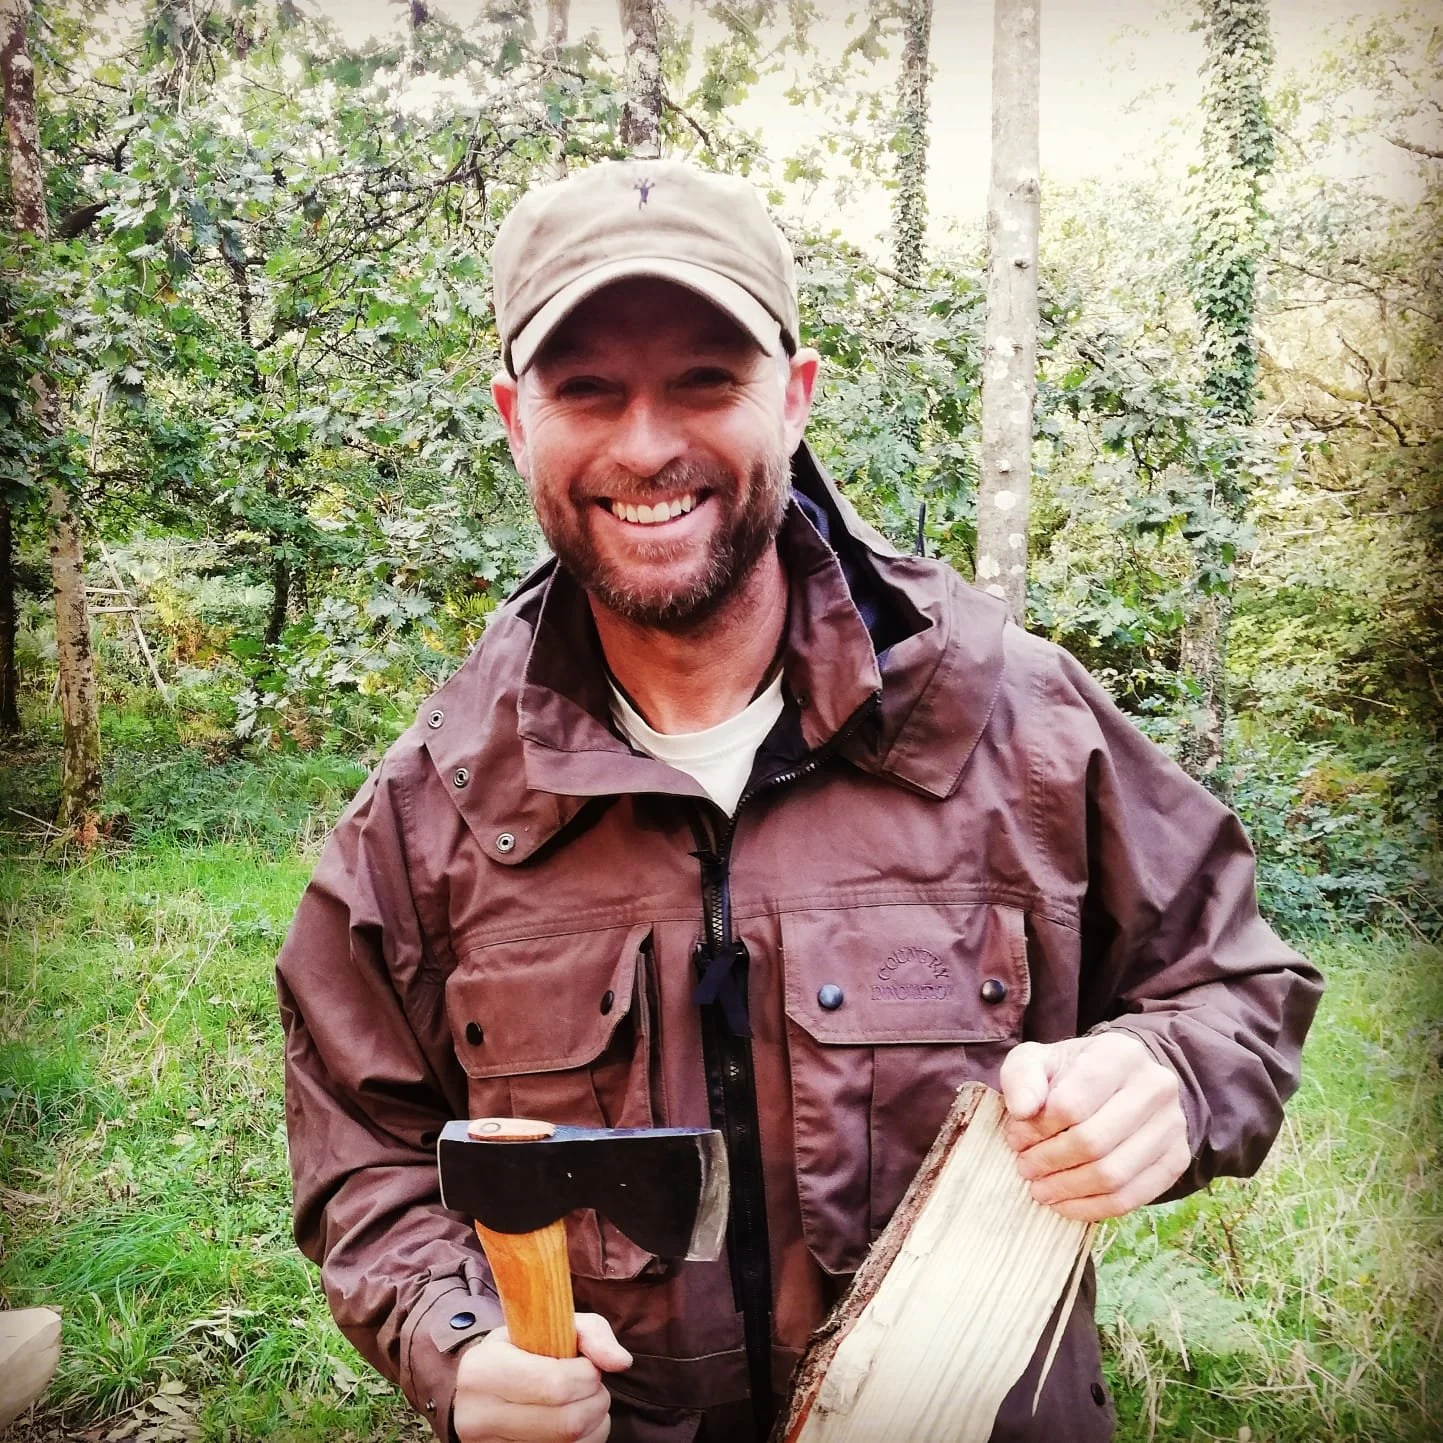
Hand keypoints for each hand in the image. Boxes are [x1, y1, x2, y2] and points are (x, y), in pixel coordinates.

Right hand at [452, 1313, 631, 1442]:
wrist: (478, 1390)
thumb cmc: (519, 1351)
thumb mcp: (546, 1326)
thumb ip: (590, 1332)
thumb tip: (621, 1362)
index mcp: (483, 1370)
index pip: (556, 1385)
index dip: (587, 1376)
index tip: (586, 1365)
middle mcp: (480, 1416)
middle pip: (568, 1423)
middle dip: (595, 1401)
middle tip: (591, 1386)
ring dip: (593, 1423)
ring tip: (583, 1403)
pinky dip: (585, 1440)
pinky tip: (575, 1424)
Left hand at [999, 1032, 1190, 1221]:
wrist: (1121, 1084)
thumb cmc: (1072, 1073)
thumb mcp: (1038, 1060)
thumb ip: (1022, 1077)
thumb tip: (1022, 1110)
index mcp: (1120, 1054)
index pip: (1072, 1103)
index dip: (1037, 1129)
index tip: (1015, 1137)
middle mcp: (1155, 1086)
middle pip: (1093, 1142)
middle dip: (1049, 1161)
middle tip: (1025, 1167)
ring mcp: (1172, 1125)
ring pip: (1113, 1175)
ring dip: (1068, 1189)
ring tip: (1040, 1188)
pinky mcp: (1177, 1160)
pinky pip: (1131, 1198)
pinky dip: (1091, 1208)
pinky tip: (1064, 1204)